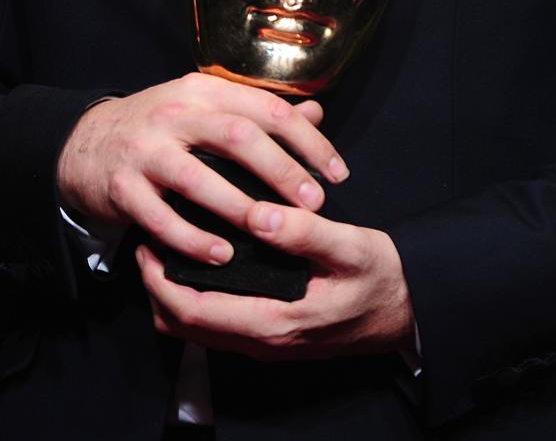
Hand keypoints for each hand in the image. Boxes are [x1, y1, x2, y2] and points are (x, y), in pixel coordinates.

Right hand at [55, 74, 347, 265]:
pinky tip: (221, 257)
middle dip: (282, 170)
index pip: (266, 108)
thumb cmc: (160, 128)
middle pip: (238, 137)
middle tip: (313, 203)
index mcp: (203, 91)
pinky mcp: (123, 187)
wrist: (86, 144)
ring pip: (200, 177)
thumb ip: (257, 112)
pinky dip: (194, 239)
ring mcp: (146, 150)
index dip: (307, 140)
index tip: (337, 173)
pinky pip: (162, 218)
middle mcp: (175, 114)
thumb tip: (316, 115)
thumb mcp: (206, 107)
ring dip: (241, 207)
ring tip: (272, 230)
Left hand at [136, 201, 414, 359]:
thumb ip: (304, 232)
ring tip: (169, 241)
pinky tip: (204, 257)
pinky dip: (197, 296)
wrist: (409, 313)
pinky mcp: (272, 332)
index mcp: (272, 323)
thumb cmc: (382, 279)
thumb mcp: (351, 248)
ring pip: (197, 328)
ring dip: (174, 292)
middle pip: (182, 326)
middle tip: (147, 237)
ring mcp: (265, 341)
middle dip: (156, 285)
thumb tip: (258, 213)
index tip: (146, 240)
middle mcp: (261, 341)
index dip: (159, 279)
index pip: (192, 312)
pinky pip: (217, 322)